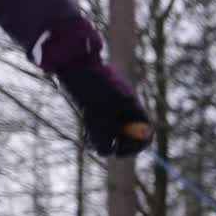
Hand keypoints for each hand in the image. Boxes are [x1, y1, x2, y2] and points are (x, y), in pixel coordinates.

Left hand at [32, 17, 150, 157]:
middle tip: (98, 148)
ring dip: (102, 141)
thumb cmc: (88, 85)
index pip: (144, 135)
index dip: (134, 146)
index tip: (118, 151)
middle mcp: (126, 110)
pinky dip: (94, 134)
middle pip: (129, 137)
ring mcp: (113, 109)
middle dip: (115, 145)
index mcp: (133, 108)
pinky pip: (102, 128)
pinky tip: (84, 135)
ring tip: (88, 140)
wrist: (71, 62)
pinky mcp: (99, 108)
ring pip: (113, 134)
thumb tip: (106, 153)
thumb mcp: (94, 114)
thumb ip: (102, 136)